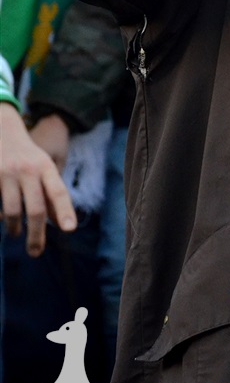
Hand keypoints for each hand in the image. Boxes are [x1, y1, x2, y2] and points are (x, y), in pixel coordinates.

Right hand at [0, 102, 76, 255]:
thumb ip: (51, 193)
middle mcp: (28, 170)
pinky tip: (1, 218)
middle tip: (36, 252)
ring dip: (15, 228)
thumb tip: (61, 223)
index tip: (69, 229)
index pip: (58, 192)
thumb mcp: (44, 168)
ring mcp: (6, 173)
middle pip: (36, 208)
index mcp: (45, 168)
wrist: (2, 130)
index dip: (65, 211)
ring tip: (15, 234)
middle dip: (36, 234)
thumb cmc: (27, 156)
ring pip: (13, 211)